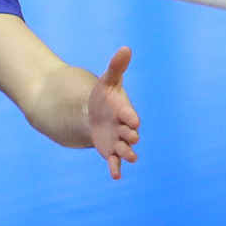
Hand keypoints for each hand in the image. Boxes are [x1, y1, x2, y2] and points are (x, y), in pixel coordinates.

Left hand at [88, 47, 139, 179]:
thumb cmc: (104, 98)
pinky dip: (115, 168)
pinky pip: (114, 162)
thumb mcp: (107, 82)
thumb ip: (116, 68)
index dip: (129, 116)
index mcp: (124, 111)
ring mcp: (117, 141)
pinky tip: (116, 176)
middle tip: (132, 137)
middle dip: (130, 135)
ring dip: (127, 153)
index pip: (128, 114)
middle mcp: (124, 128)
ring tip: (130, 158)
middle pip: (129, 133)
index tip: (131, 119)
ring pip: (124, 149)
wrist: (93, 115)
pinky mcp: (109, 151)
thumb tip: (125, 48)